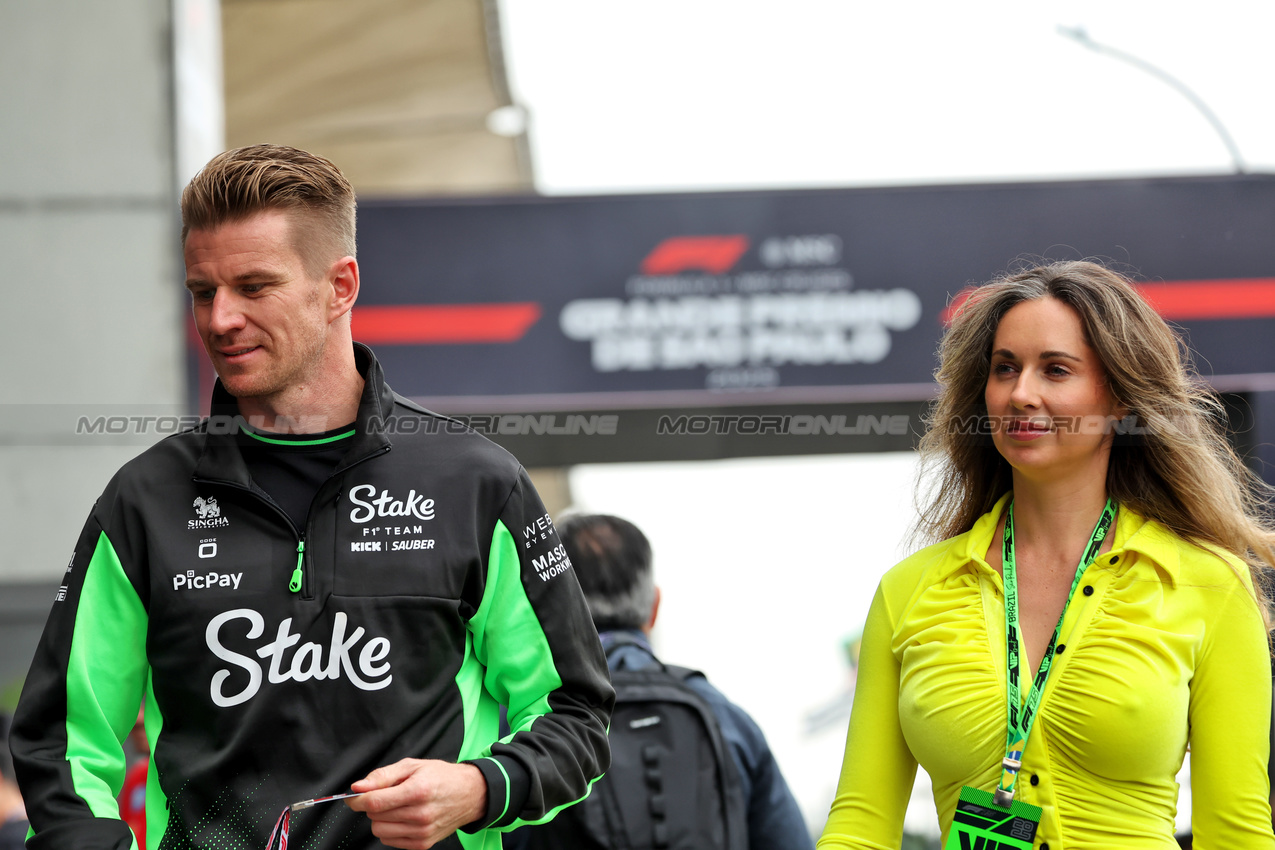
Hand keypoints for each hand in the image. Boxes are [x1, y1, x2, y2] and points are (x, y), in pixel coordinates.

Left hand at [346, 758, 487, 848]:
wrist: (469, 794)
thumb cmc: (441, 777)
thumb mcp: (412, 766)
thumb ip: (382, 776)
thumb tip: (358, 787)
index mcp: (418, 790)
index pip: (375, 802)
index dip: (358, 800)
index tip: (353, 797)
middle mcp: (421, 814)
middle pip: (375, 816)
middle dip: (373, 805)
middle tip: (388, 795)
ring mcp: (422, 832)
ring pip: (380, 830)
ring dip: (381, 818)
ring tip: (397, 806)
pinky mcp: (423, 844)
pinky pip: (390, 840)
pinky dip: (390, 829)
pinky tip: (403, 818)